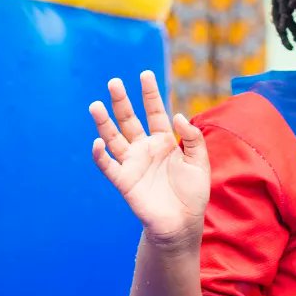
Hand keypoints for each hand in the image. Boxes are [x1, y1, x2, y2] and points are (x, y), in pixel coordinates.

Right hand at [89, 71, 210, 246]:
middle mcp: (145, 148)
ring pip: (114, 138)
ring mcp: (133, 163)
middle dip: (121, 102)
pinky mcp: (124, 181)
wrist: (183, 222)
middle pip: (130, 120)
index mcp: (164, 141)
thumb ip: (192, 137)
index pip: (155, 112)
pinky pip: (108, 166)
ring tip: (95, 105)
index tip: (145, 74)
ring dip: (104, 123)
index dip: (150, 94)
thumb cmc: (192, 192)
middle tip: (113, 82)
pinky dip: (101, 155)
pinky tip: (97, 142)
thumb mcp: (200, 161)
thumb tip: (178, 115)